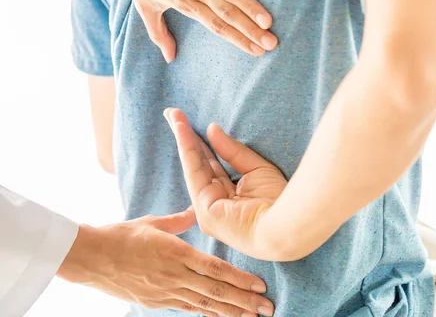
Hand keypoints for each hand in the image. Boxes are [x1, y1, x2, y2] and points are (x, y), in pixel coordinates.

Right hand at [57, 209, 274, 316]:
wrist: (90, 258)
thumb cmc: (122, 235)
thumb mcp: (153, 222)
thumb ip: (179, 219)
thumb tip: (198, 208)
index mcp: (177, 253)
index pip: (215, 270)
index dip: (240, 279)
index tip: (260, 285)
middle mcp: (174, 276)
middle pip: (216, 292)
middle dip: (244, 302)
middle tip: (267, 308)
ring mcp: (165, 292)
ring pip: (204, 305)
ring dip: (230, 312)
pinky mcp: (156, 302)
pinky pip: (187, 309)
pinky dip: (207, 314)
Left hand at [98, 0, 277, 60]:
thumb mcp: (145, 5)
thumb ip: (159, 33)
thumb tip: (168, 58)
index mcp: (185, 2)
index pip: (216, 26)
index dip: (237, 40)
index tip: (257, 52)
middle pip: (227, 13)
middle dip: (250, 30)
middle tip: (271, 43)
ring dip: (249, 6)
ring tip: (268, 21)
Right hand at [163, 108, 286, 260]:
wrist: (287, 224)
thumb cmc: (279, 201)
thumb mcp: (257, 169)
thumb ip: (233, 152)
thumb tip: (212, 129)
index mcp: (230, 199)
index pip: (213, 166)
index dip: (202, 144)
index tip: (193, 123)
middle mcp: (216, 204)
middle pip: (198, 164)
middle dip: (186, 138)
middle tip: (172, 114)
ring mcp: (208, 210)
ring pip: (193, 165)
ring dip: (182, 137)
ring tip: (172, 113)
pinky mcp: (205, 210)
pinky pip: (194, 170)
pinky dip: (186, 146)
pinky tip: (181, 128)